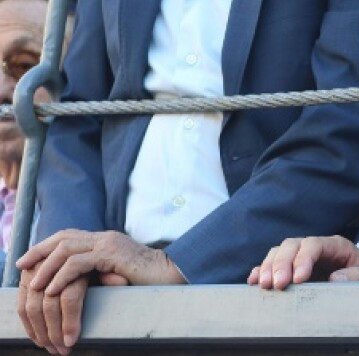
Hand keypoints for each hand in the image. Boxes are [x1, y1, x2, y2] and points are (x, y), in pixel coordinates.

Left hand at [16, 230, 182, 353]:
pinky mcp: (112, 255)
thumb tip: (77, 283)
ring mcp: (109, 243)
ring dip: (47, 268)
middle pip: (62, 237)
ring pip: (67, 249)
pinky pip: (79, 263)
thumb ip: (97, 271)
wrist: (171, 275)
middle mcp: (105, 237)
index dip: (44, 246)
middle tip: (21, 266)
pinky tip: (54, 288)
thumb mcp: (115, 273)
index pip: (67, 236)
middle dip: (38, 251)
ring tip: (35, 285)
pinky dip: (62, 276)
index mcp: (104, 239)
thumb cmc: (146, 279)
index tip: (26, 260)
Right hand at [247, 236, 358, 289]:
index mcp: (336, 245)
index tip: (298, 279)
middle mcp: (316, 248)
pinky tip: (253, 282)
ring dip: (268, 267)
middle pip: (292, 245)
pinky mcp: (293, 271)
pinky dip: (260, 271)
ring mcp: (303, 258)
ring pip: (279, 253)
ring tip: (263, 286)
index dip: (303, 259)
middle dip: (281, 263)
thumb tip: (336, 279)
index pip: (314, 244)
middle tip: (276, 284)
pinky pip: (273, 266)